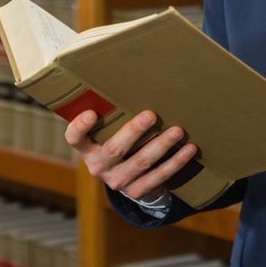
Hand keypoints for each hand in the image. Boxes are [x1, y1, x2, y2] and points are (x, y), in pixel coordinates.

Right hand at [65, 108, 196, 201]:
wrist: (129, 179)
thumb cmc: (119, 141)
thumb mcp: (109, 130)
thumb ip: (113, 113)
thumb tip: (137, 75)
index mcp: (88, 149)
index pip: (75, 139)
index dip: (80, 127)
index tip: (91, 112)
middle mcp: (99, 167)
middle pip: (115, 149)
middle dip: (134, 131)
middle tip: (151, 114)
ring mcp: (118, 182)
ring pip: (142, 162)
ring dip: (162, 145)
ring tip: (178, 130)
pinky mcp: (137, 191)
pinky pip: (160, 176)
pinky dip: (176, 161)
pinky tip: (190, 149)